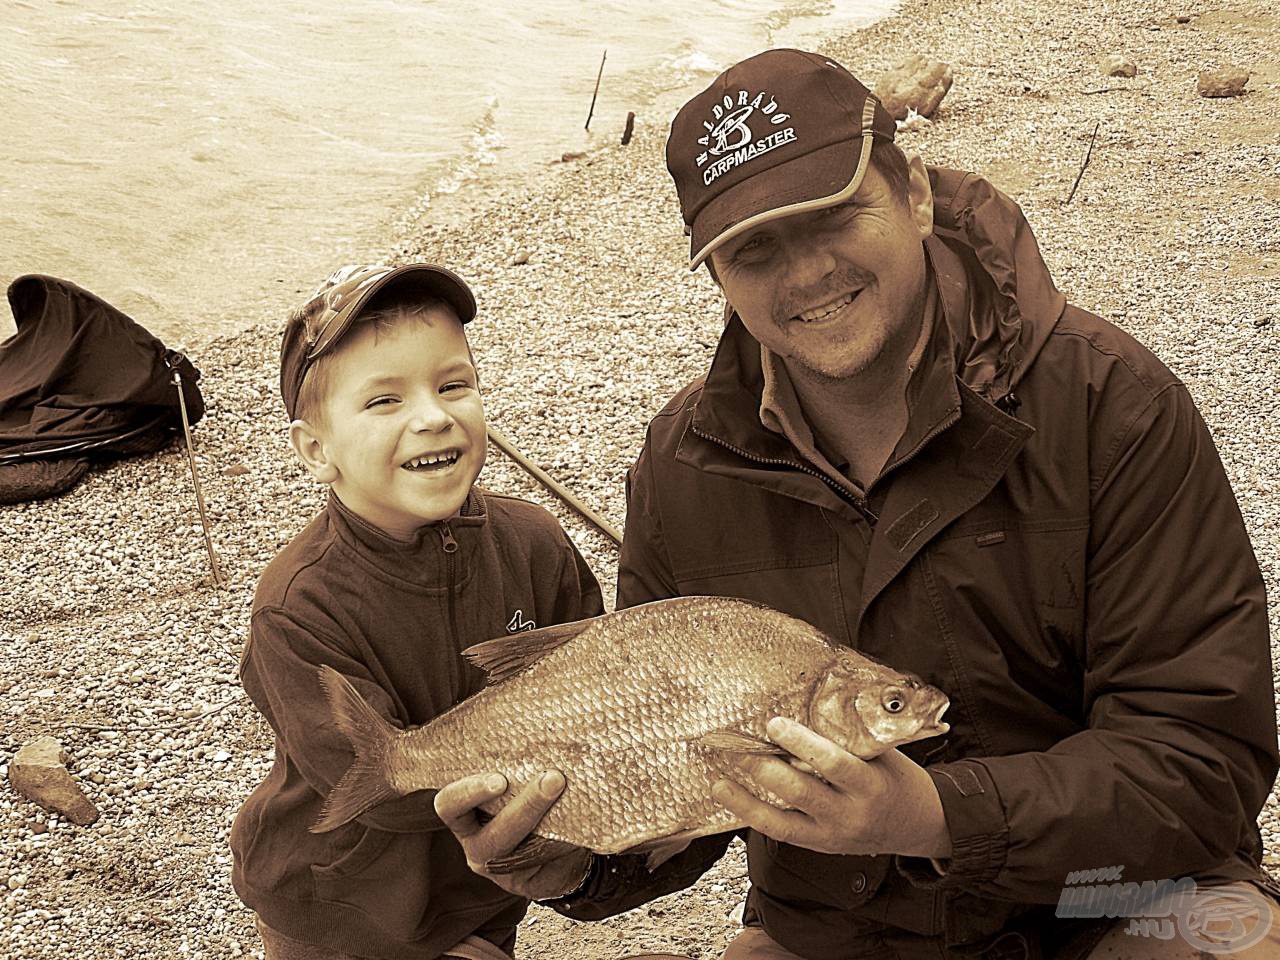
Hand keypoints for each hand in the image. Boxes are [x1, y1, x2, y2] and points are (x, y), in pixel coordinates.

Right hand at [434, 770, 591, 899]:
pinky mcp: (528, 883)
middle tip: (553, 779)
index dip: (469, 792)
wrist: (553, 856)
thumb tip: (543, 737)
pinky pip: (547, 862)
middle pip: (495, 833)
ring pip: (523, 850)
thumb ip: (516, 773)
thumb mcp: (512, 790)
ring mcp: (501, 869)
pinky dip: (566, 839)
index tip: (500, 780)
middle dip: (526, 805)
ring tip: (570, 793)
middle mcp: (477, 846)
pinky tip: (581, 818)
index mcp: (465, 820)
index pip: (449, 805)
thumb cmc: (527, 810)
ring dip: (550, 820)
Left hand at [711, 717, 951, 858]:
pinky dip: (754, 816)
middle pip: (801, 793)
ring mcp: (832, 835)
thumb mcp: (882, 755)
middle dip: (766, 771)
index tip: (775, 724)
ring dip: (746, 802)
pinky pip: (781, 833)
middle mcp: (850, 814)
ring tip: (720, 782)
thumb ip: (849, 738)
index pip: (833, 763)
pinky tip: (732, 799)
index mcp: (870, 785)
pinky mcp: (819, 846)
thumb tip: (806, 705)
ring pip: (782, 823)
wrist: (917, 825)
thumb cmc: (896, 779)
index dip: (802, 744)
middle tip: (738, 748)